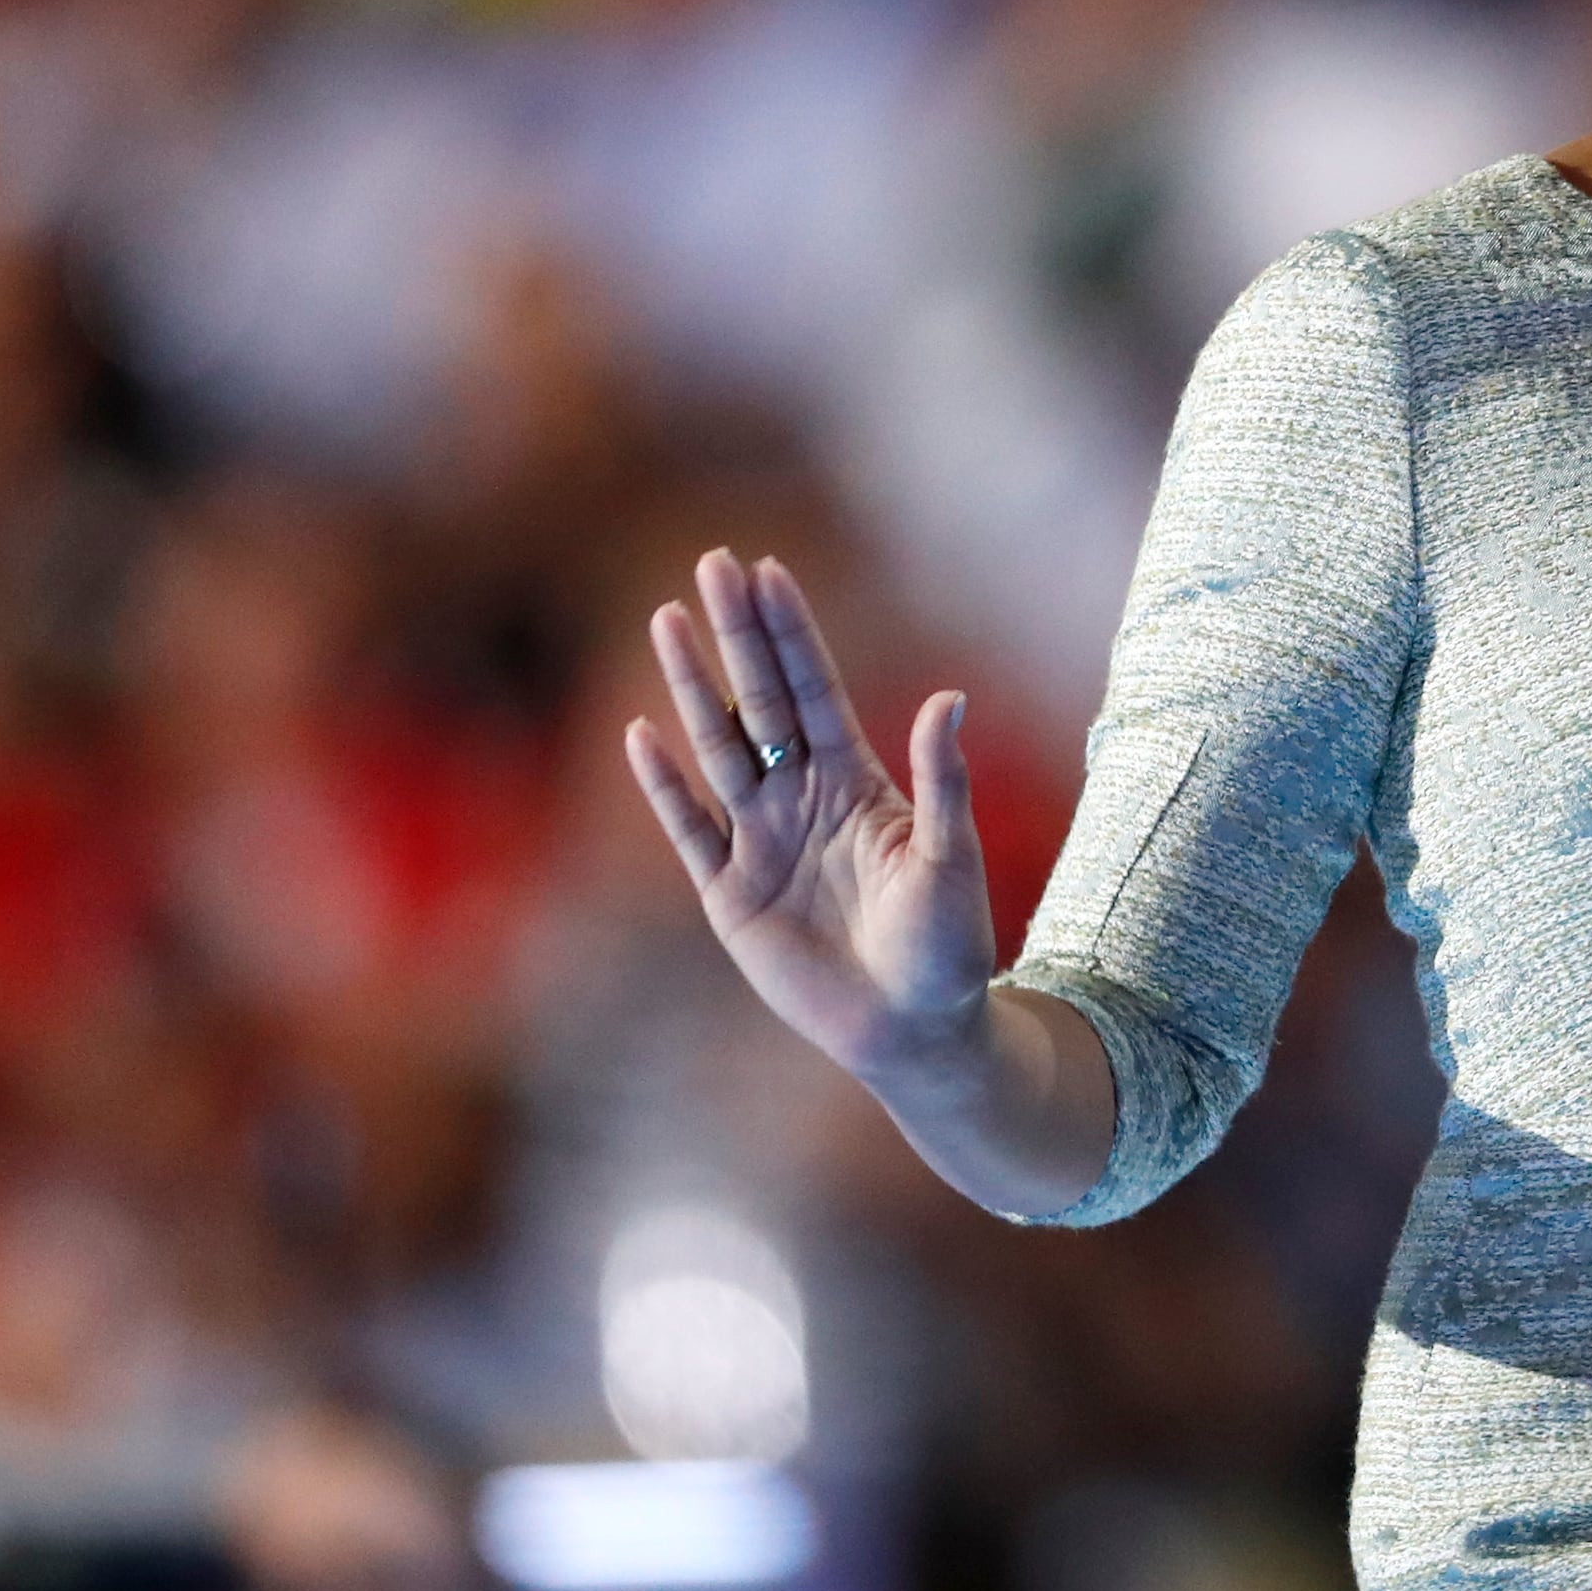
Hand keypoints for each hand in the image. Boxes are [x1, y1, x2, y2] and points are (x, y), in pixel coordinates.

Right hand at [622, 548, 994, 1087]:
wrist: (913, 1029)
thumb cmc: (947, 946)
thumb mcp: (951, 860)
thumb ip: (941, 781)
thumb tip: (948, 698)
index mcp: (858, 783)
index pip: (816, 690)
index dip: (791, 633)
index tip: (767, 570)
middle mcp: (803, 799)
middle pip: (761, 699)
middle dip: (736, 634)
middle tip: (712, 562)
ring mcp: (762, 842)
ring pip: (719, 748)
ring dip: (693, 687)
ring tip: (667, 620)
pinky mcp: (730, 894)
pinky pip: (690, 828)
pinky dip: (666, 784)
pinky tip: (640, 733)